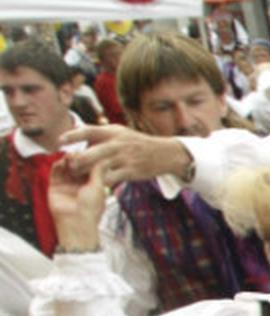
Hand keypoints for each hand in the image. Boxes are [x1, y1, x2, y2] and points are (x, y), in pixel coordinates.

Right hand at [47, 156, 107, 250]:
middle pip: (78, 166)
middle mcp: (79, 184)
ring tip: (71, 155)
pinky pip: (55, 172)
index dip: (92, 159)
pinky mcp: (55, 186)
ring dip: (68, 160)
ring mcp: (67, 184)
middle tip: (80, 152)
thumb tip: (104, 157)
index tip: (94, 150)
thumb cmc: (91, 208)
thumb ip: (99, 171)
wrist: (76, 223)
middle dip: (79, 158)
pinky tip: (62, 161)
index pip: (91, 168)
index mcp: (93, 185)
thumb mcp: (98, 187)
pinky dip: (58, 164)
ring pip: (66, 167)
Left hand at [62, 127, 192, 185]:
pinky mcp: (131, 171)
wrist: (164, 153)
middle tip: (68, 165)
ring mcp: (125, 158)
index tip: (59, 141)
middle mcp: (118, 144)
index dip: (72, 136)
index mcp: (113, 132)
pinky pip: (111, 178)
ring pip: (100, 167)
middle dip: (77, 160)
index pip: (88, 131)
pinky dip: (100, 182)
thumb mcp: (120, 132)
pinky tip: (94, 183)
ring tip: (77, 176)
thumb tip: (76, 131)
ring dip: (85, 173)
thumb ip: (99, 133)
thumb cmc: (136, 142)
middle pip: (92, 153)